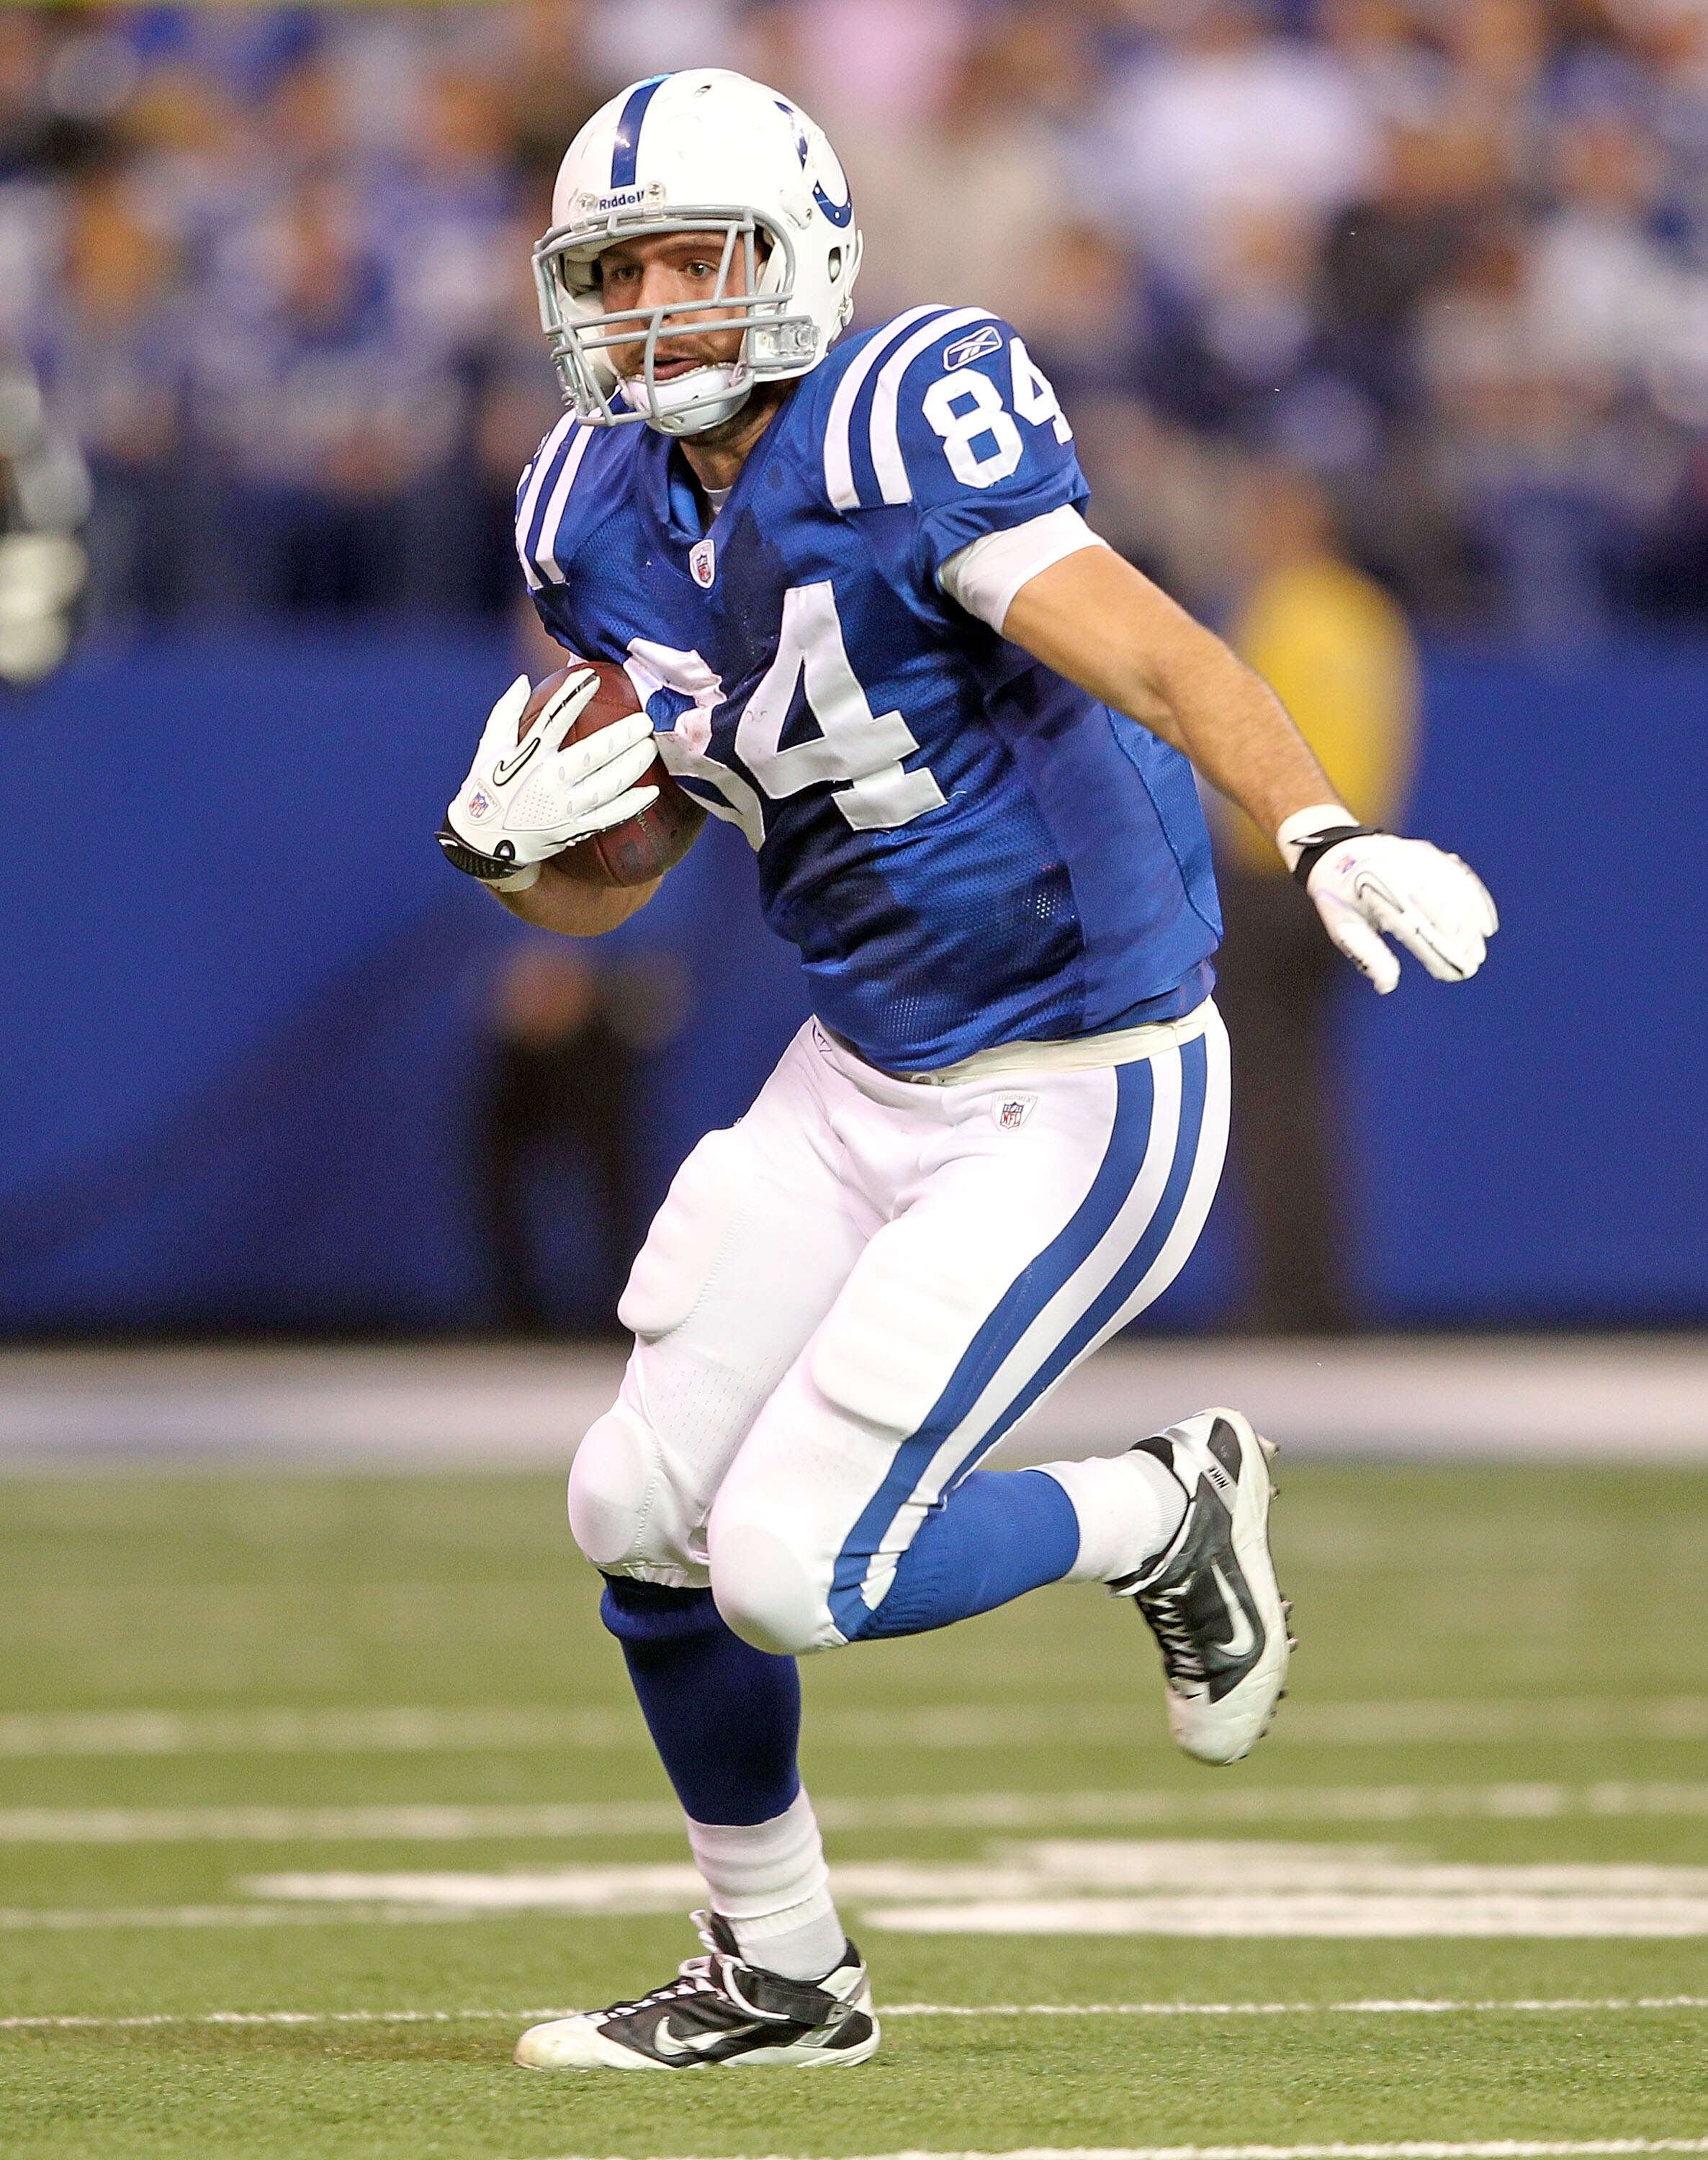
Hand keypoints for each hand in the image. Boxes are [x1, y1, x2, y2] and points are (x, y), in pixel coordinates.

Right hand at [438, 670, 658, 888]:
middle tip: (645, 721)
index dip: (574, 696)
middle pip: (593, 754)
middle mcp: (547, 782)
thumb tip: (523, 680)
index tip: (593, 676)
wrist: (483, 842)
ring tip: (651, 747)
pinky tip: (652, 791)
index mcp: (527, 757)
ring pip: (607, 785)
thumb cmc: (487, 788)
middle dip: (623, 736)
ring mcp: (562, 809)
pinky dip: (632, 804)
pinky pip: (609, 816)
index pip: (553, 719)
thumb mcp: (489, 747)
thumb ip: (506, 712)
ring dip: (633, 765)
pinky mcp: (573, 830)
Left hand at [1279, 812, 1497, 994]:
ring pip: (1455, 893)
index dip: (1435, 953)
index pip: (1412, 927)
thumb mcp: (1344, 927)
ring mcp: (1417, 857)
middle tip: (1471, 969)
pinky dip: (1477, 900)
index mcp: (1372, 888)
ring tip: (1479, 953)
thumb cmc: (1341, 898)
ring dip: (1472, 925)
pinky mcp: (1430, 853)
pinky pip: (1460, 877)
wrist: (1338, 851)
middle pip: (1439, 909)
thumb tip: (1387, 986)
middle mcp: (1398, 868)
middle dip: (1459, 941)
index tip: (1450, 975)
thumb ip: (1368, 955)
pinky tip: (1487, 924)